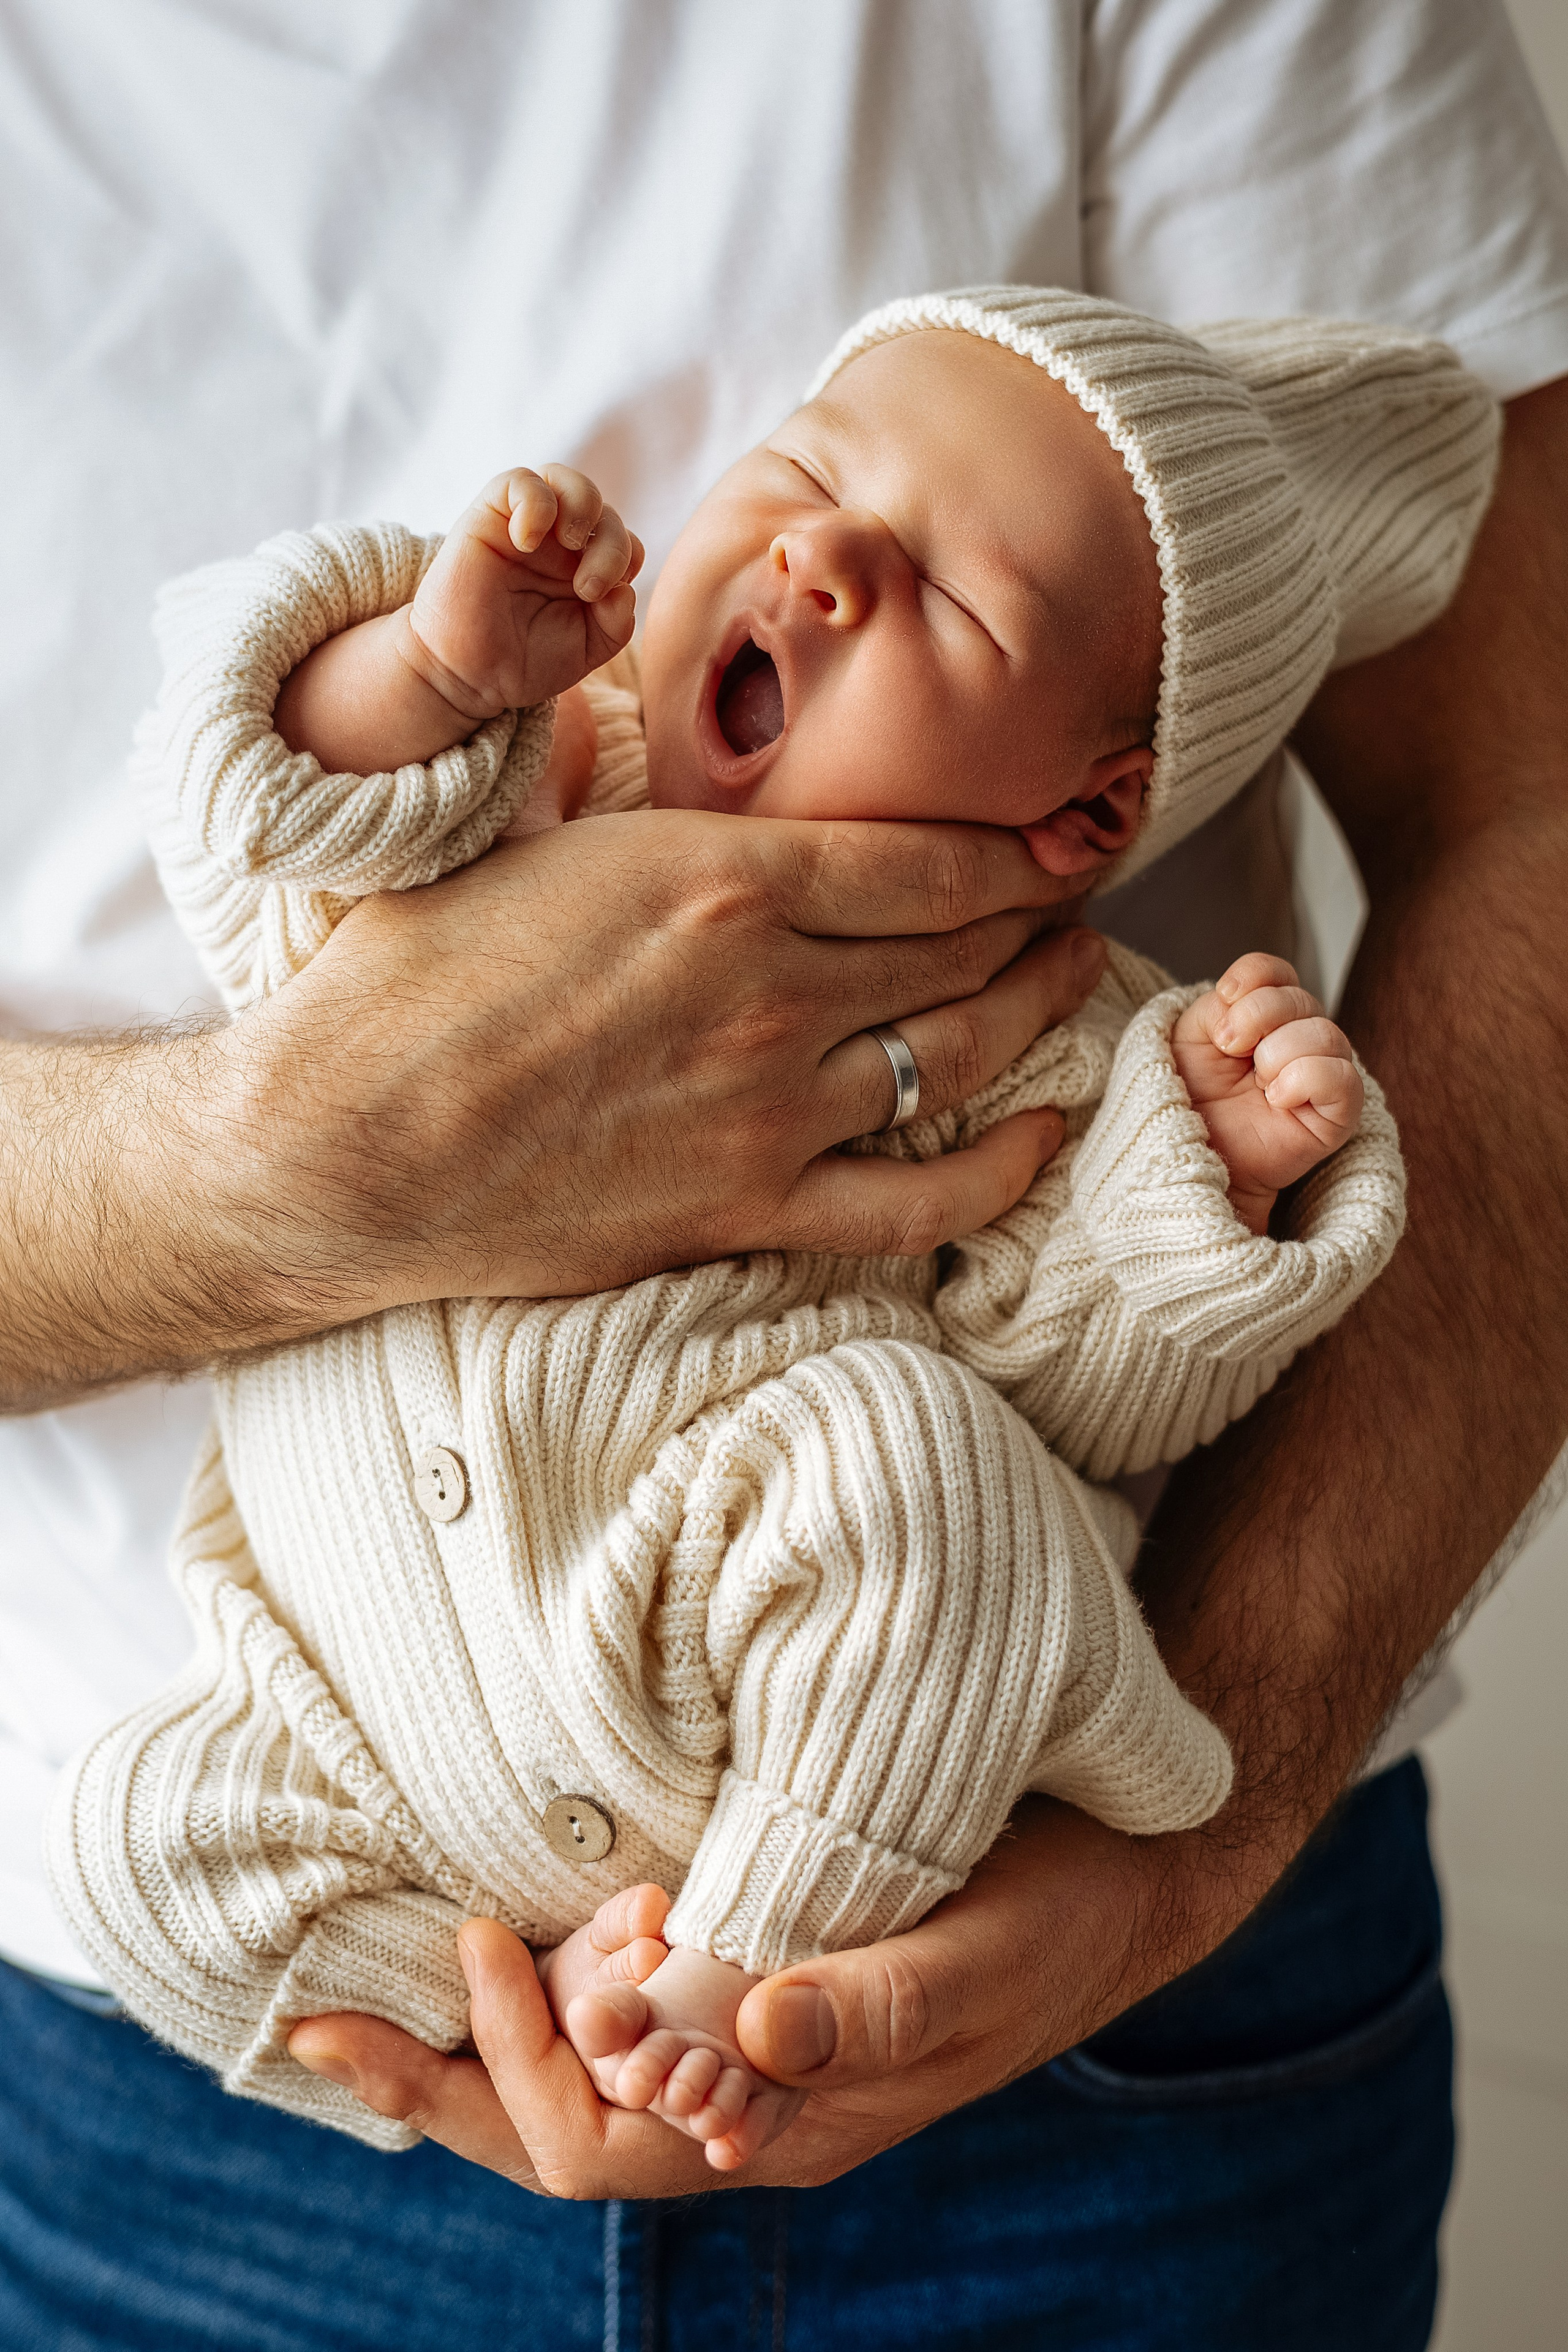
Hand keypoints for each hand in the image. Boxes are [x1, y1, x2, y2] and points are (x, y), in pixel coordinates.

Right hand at [225, 815, 1105, 1311]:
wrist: (342, 1140)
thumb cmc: (411, 976)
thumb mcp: (528, 838)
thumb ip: (631, 798)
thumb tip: (659, 741)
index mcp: (721, 877)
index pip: (930, 857)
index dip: (1016, 850)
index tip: (1054, 841)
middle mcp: (771, 988)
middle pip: (963, 948)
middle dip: (1040, 920)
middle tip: (1077, 904)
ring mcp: (770, 1108)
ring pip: (961, 1055)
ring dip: (1039, 1015)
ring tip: (1075, 982)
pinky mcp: (747, 1208)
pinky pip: (918, 1199)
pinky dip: (1001, 1169)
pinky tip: (1046, 1133)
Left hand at [287, 1797, 1276, 2194]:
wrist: (1117, 1881)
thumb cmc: (1046, 1921)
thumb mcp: (965, 1960)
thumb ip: (862, 2005)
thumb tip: (733, 2036)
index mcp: (787, 2121)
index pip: (601, 2144)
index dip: (514, 2064)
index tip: (476, 1936)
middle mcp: (749, 2105)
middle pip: (559, 2136)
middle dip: (438, 2085)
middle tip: (322, 2019)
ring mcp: (750, 2055)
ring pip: (580, 2087)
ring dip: (486, 2044)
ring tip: (411, 1968)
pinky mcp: (759, 1988)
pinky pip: (623, 2025)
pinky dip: (549, 1997)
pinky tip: (514, 1940)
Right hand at [406, 465, 644, 722]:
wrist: (469, 676)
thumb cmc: (525, 663)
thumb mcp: (587, 648)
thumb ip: (617, 622)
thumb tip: (625, 588)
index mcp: (583, 569)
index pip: (623, 539)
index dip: (627, 558)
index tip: (604, 597)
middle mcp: (556, 544)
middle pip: (602, 510)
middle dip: (612, 544)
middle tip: (588, 588)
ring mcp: (524, 528)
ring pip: (564, 480)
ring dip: (582, 506)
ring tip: (569, 544)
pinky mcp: (487, 518)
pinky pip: (519, 481)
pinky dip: (535, 502)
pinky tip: (527, 541)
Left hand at [1171, 953, 1362, 1233]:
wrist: (1185, 1158)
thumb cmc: (1185, 1101)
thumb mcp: (1188, 1038)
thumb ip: (1219, 1006)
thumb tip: (1250, 997)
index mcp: (1263, 1018)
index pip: (1277, 972)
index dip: (1255, 975)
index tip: (1225, 999)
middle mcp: (1298, 1040)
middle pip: (1302, 998)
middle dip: (1259, 1016)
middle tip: (1229, 1048)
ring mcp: (1321, 1076)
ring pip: (1326, 1034)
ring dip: (1280, 1052)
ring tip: (1257, 1084)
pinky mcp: (1336, 1116)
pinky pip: (1343, 1080)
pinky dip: (1307, 1079)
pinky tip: (1278, 1099)